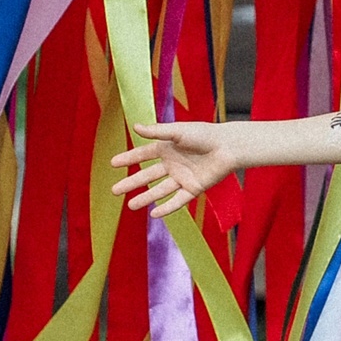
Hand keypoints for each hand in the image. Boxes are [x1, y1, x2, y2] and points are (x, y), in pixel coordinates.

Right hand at [112, 122, 243, 216]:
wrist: (228, 146)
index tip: (112, 164)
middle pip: (147, 176)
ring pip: (160, 190)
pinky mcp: (194, 188)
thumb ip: (157, 131)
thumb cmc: (205, 134)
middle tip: (114, 191)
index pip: (143, 154)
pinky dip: (167, 207)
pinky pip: (178, 200)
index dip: (128, 158)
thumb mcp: (178, 131)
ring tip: (130, 206)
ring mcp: (182, 177)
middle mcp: (172, 164)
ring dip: (145, 198)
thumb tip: (135, 127)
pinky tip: (154, 214)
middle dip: (131, 183)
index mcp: (167, 148)